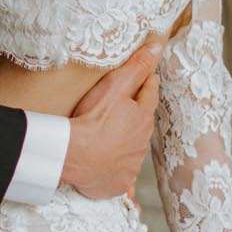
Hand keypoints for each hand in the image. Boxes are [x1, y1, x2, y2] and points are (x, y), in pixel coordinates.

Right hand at [62, 39, 162, 199]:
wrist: (74, 155)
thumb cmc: (93, 119)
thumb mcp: (116, 86)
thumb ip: (137, 66)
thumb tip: (157, 47)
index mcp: (143, 118)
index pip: (150, 94)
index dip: (146, 84)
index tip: (146, 78)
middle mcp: (142, 143)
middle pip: (141, 124)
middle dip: (136, 117)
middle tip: (124, 110)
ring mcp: (131, 166)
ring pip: (132, 151)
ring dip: (126, 145)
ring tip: (113, 141)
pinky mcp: (119, 184)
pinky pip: (122, 179)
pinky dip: (119, 175)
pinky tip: (117, 181)